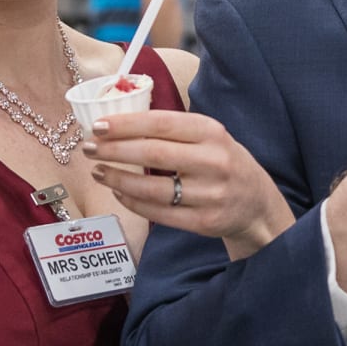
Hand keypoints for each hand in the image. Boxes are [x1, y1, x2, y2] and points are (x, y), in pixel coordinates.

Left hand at [83, 109, 294, 259]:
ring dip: (118, 179)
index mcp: (213, 133)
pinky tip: (118, 191)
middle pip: (154, 154)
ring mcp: (210, 194)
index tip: (99, 125)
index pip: (162, 124)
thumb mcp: (210, 137)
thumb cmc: (223, 162)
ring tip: (98, 171)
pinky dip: (133, 202)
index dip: (127, 124)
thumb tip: (119, 123)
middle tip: (89, 148)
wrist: (257, 204)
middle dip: (115, 151)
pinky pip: (159, 213)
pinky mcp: (204, 222)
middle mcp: (214, 162)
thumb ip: (174, 130)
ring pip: (153, 188)